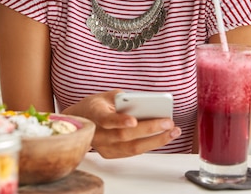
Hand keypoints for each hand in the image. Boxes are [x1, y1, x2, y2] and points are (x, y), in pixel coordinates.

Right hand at [61, 89, 181, 158]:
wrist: (77, 122)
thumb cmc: (94, 106)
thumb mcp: (104, 96)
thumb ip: (122, 98)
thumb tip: (144, 103)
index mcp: (94, 115)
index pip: (105, 120)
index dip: (119, 121)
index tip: (133, 121)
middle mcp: (97, 134)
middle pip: (125, 136)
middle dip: (150, 129)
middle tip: (169, 123)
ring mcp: (103, 147)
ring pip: (132, 148)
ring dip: (156, 141)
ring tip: (173, 132)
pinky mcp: (110, 154)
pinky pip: (132, 152)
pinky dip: (149, 144)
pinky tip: (163, 137)